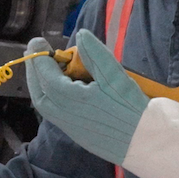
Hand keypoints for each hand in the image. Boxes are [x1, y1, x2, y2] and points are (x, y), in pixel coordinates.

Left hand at [25, 30, 148, 164]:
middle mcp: (64, 115)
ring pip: (45, 105)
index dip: (39, 57)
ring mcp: (69, 127)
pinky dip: (50, 96)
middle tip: (37, 53)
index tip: (39, 41)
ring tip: (47, 68)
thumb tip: (81, 34)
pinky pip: (54, 114)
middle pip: (39, 92)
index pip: (45, 75)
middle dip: (34, 71)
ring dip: (40, 85)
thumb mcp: (115, 76)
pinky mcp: (77, 134)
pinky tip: (61, 88)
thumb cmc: (131, 108)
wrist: (144, 142)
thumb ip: (94, 54)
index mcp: (70, 99)